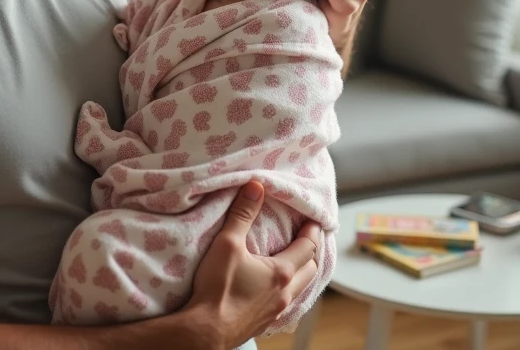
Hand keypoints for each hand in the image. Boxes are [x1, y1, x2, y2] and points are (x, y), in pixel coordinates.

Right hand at [184, 181, 320, 348]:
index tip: (314, 220)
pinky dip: (287, 290)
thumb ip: (242, 214)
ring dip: (301, 273)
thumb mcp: (227, 244)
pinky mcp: (263, 323)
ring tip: (294, 261)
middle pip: (311, 270)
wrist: (205, 332)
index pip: (308, 247)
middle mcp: (284, 294)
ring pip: (300, 289)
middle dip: (312, 252)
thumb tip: (256, 186)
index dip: (313, 231)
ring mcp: (275, 312)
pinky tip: (275, 289)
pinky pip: (285, 304)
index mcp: (281, 273)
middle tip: (307, 237)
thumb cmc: (217, 289)